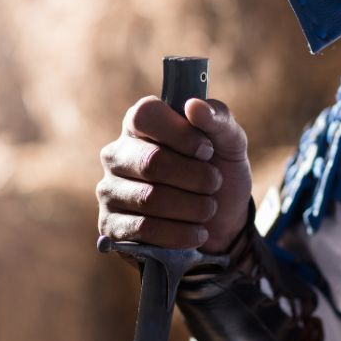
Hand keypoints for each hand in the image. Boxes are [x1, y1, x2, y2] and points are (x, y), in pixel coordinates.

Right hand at [97, 96, 251, 253]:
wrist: (220, 223)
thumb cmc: (217, 172)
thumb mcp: (230, 143)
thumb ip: (218, 118)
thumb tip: (193, 106)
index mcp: (139, 124)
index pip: (145, 115)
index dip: (181, 134)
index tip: (207, 150)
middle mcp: (117, 155)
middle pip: (151, 162)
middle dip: (195, 177)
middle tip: (215, 183)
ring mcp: (110, 191)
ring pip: (149, 199)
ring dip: (192, 207)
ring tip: (209, 208)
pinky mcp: (111, 226)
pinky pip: (143, 229)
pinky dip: (179, 233)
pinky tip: (198, 232)